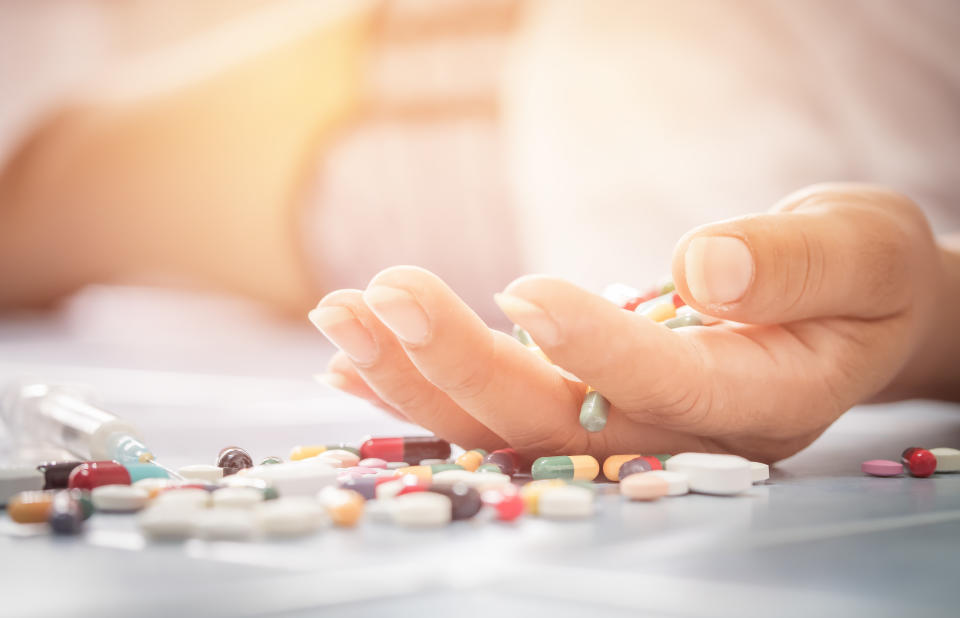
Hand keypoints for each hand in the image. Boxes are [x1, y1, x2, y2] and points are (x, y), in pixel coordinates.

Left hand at [309, 184, 952, 462]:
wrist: (850, 314)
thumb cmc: (862, 276)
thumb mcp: (862, 249)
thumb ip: (795, 263)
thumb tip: (699, 267)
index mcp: (762, 400)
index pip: (666, 386)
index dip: (593, 348)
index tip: (522, 288)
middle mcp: (681, 436)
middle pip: (558, 424)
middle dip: (459, 362)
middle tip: (372, 294)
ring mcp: (628, 433)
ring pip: (510, 429)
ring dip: (416, 378)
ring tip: (339, 316)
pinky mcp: (589, 411)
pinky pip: (498, 416)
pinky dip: (425, 391)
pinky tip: (357, 363)